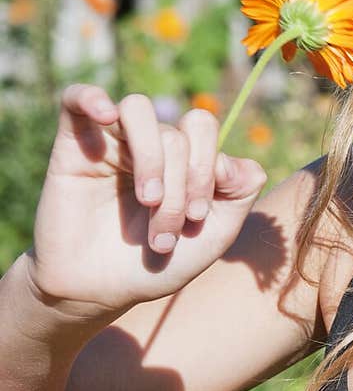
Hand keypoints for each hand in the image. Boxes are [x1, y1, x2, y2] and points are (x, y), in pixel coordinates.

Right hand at [29, 84, 267, 316]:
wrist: (97, 293)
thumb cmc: (154, 265)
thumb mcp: (213, 236)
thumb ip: (239, 194)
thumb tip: (237, 161)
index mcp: (184, 157)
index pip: (204, 131)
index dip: (207, 171)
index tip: (196, 219)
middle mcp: (150, 144)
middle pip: (176, 132)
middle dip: (180, 186)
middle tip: (166, 232)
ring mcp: (112, 141)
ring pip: (139, 111)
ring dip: (151, 161)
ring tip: (147, 201)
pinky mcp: (73, 145)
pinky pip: (77, 98)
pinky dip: (92, 97)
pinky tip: (105, 114)